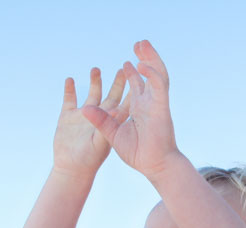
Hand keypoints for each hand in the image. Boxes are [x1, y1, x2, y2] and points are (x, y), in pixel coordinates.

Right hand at [53, 67, 131, 178]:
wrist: (70, 170)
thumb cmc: (88, 161)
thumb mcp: (100, 142)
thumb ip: (107, 125)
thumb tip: (117, 108)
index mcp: (111, 123)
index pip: (126, 103)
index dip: (132, 90)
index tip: (138, 77)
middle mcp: (99, 119)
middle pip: (112, 96)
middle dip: (118, 82)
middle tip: (123, 67)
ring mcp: (83, 117)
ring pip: (92, 95)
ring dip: (94, 82)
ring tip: (96, 69)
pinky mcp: (67, 118)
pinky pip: (69, 100)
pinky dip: (69, 90)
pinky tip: (70, 80)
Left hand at [81, 40, 180, 179]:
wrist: (153, 166)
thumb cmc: (137, 154)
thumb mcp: (111, 135)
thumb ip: (100, 120)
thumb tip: (83, 109)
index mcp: (138, 110)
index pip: (136, 87)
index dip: (132, 75)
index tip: (125, 64)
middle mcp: (148, 104)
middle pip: (147, 76)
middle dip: (143, 59)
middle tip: (138, 45)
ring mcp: (156, 104)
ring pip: (156, 75)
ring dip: (150, 59)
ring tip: (142, 45)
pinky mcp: (161, 108)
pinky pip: (159, 86)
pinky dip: (152, 74)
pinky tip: (141, 65)